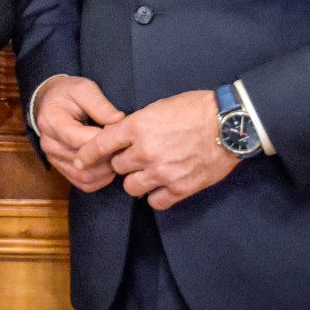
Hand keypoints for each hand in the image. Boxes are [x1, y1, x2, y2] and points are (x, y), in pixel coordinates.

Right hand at [31, 76, 125, 192]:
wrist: (51, 102)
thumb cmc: (69, 94)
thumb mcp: (84, 89)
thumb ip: (100, 105)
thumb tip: (119, 121)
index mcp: (52, 121)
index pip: (79, 139)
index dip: (103, 140)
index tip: (120, 133)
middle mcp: (49, 143)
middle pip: (83, 160)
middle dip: (107, 156)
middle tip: (125, 148)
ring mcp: (54, 158)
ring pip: (84, 175)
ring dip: (106, 171)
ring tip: (119, 157)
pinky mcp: (62, 168)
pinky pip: (83, 183)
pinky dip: (100, 180)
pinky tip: (110, 167)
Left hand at [74, 90, 237, 209]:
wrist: (229, 123)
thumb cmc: (195, 109)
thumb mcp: (158, 107)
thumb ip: (136, 125)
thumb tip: (120, 137)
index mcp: (137, 127)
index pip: (101, 145)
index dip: (87, 154)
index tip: (80, 161)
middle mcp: (145, 152)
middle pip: (117, 167)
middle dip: (123, 164)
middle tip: (135, 159)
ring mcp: (163, 172)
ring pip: (132, 188)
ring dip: (138, 181)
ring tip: (149, 173)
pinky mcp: (180, 188)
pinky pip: (156, 202)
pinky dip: (157, 196)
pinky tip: (163, 187)